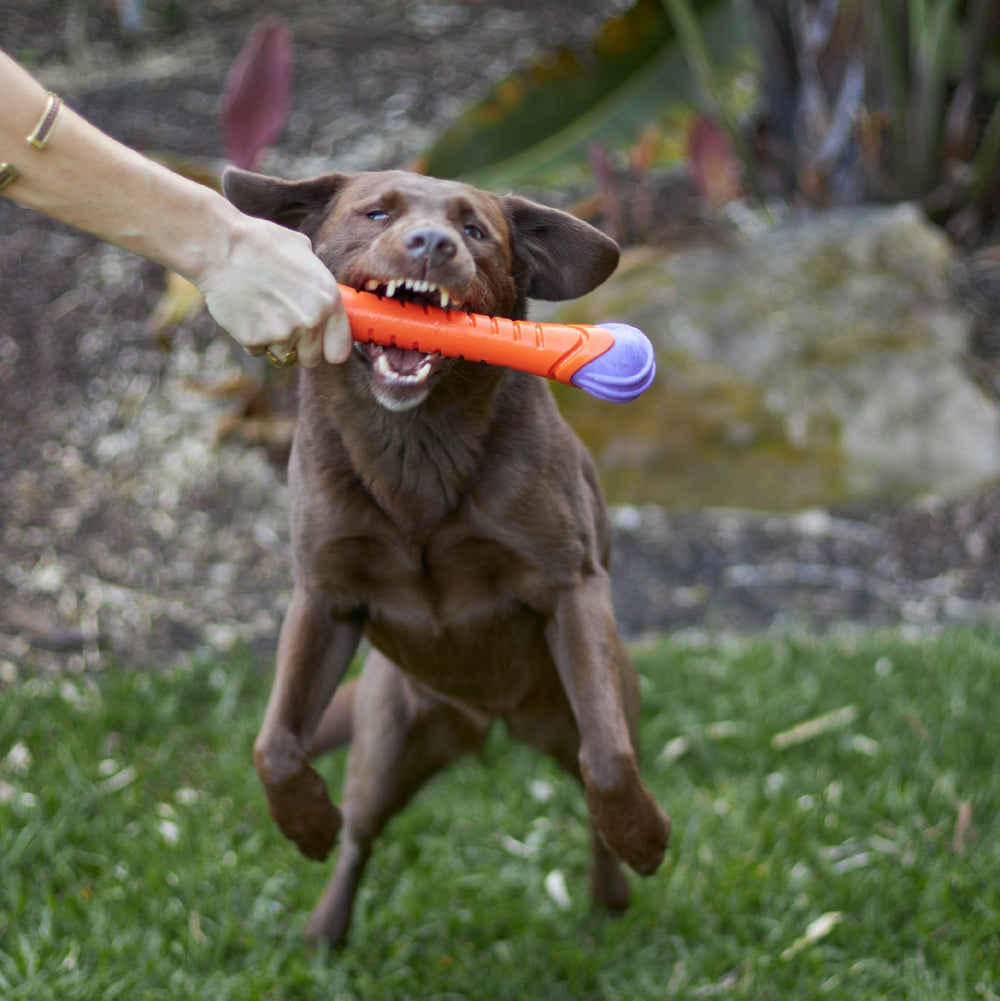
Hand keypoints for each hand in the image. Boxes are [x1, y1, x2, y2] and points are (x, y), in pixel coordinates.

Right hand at [196, 213, 351, 366]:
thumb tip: (321, 291)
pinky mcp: (254, 340)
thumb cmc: (262, 243)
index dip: (329, 348)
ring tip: (263, 313)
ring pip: (284, 357)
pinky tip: (245, 313)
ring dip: (275, 343)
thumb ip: (318, 280)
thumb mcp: (304, 253)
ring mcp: (282, 334)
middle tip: (286, 326)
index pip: (339, 350)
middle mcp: (310, 322)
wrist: (222, 247)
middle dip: (300, 347)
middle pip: (312, 359)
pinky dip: (251, 338)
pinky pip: (258, 351)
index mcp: (329, 301)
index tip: (320, 344)